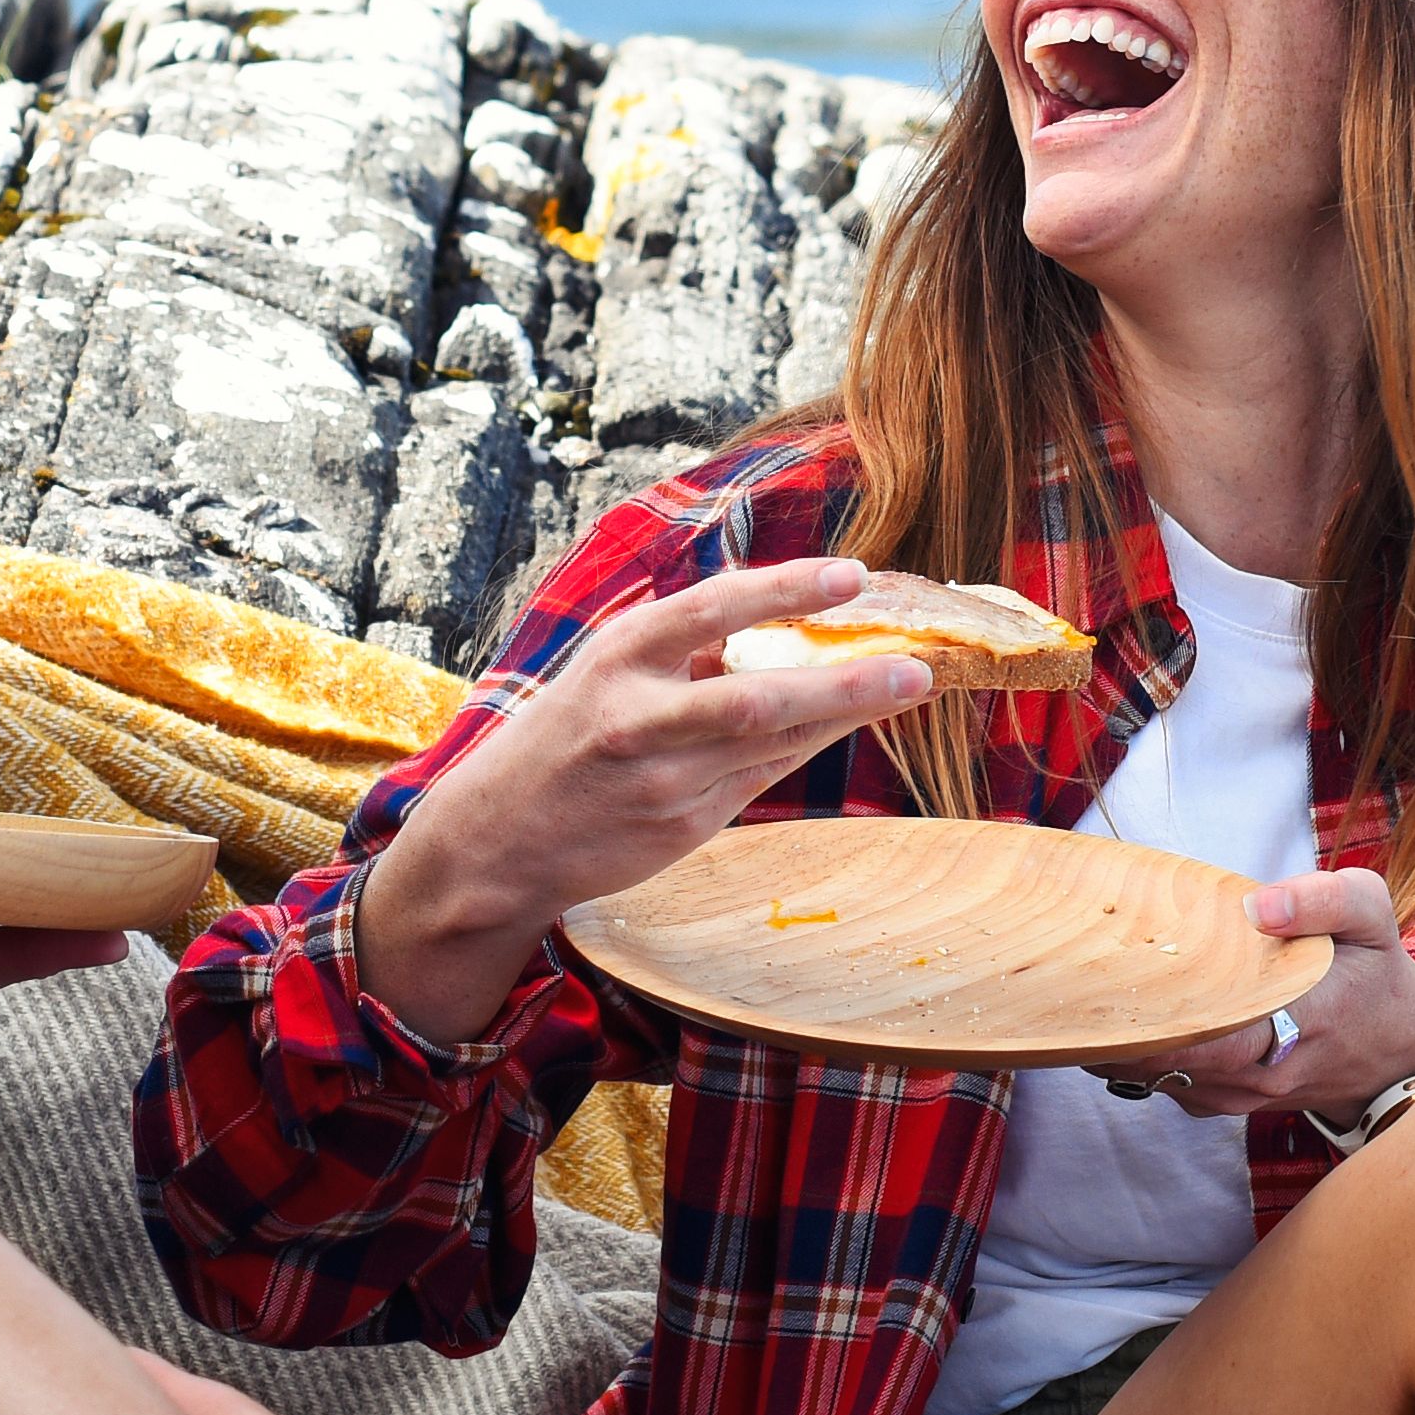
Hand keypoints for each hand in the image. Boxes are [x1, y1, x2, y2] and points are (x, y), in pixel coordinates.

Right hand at [355, 556, 943, 1047]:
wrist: (498, 839)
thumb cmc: (563, 736)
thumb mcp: (603, 670)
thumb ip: (680, 647)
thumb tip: (779, 619)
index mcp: (619, 657)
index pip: (715, 610)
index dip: (787, 590)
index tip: (852, 576)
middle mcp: (641, 717)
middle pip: (762, 696)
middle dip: (846, 680)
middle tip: (917, 663)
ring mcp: (665, 780)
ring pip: (775, 742)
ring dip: (846, 713)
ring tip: (907, 685)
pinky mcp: (683, 828)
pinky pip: (762, 778)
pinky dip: (809, 745)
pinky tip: (848, 722)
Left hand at [1099, 866, 1414, 1125]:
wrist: (1397, 1051)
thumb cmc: (1375, 972)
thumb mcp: (1371, 915)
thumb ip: (1322, 899)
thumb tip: (1257, 904)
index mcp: (1303, 1016)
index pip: (1215, 1023)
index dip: (1157, 1006)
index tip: (1111, 973)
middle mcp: (1268, 1070)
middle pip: (1170, 1057)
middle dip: (1117, 1023)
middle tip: (1070, 982)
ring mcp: (1244, 1095)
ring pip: (1160, 1076)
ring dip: (1116, 1042)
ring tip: (1076, 997)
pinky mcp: (1229, 1103)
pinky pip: (1168, 1085)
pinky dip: (1134, 1057)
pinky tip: (1110, 1020)